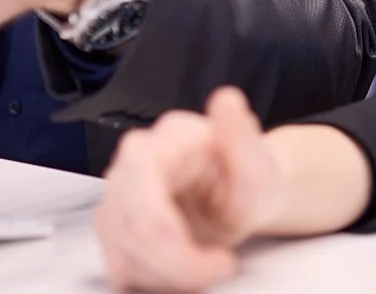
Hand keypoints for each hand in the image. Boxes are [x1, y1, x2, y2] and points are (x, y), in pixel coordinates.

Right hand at [97, 87, 283, 290]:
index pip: (143, 183)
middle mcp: (134, 163)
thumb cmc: (247, 179)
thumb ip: (242, 136)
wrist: (240, 198)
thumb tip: (226, 100)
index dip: (174, 237)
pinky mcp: (116, 228)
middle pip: (130, 226)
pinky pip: (121, 266)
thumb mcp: (259, 164)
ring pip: (122, 252)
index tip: (222, 261)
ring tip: (207, 269)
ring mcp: (119, 197)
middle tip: (217, 271)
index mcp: (168, 138)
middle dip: (174, 264)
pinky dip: (156, 281)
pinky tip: (184, 272)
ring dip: (167, 275)